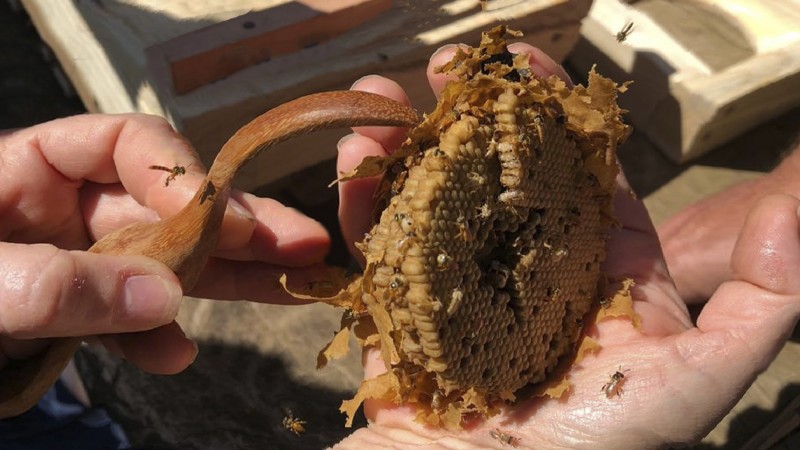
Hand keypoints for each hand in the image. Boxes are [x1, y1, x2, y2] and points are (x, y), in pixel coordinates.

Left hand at [0, 115, 329, 374]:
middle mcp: (59, 210)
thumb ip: (58, 285)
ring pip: (163, 261)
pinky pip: (128, 318)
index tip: (211, 212)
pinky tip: (174, 356)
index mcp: (26, 169)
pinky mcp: (70, 312)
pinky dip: (155, 337)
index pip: (122, 144)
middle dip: (236, 224)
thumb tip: (166, 296)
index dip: (175, 171)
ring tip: (290, 288)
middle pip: (165, 205)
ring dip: (225, 278)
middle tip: (303, 242)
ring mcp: (71, 263)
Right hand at [333, 44, 799, 447]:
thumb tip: (795, 209)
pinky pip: (377, 250)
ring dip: (403, 144)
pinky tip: (354, 162)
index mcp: (592, 276)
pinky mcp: (400, 316)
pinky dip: (360, 203)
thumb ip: (758, 303)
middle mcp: (525, 276)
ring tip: (378, 105)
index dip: (556, 115)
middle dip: (469, 114)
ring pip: (430, 199)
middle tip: (444, 68)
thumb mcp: (696, 378)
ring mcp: (457, 292)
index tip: (525, 64)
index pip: (578, 175)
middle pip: (495, 174)